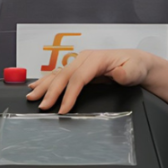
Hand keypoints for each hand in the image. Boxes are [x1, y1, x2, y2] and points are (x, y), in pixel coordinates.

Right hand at [24, 49, 157, 114]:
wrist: (136, 63)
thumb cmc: (135, 66)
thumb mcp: (135, 70)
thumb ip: (127, 73)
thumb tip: (118, 73)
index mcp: (96, 59)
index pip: (78, 78)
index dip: (69, 94)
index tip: (63, 109)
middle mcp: (84, 58)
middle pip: (64, 75)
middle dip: (51, 91)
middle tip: (42, 106)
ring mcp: (79, 62)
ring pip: (57, 73)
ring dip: (43, 85)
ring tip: (31, 96)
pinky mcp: (77, 68)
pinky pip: (59, 74)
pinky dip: (46, 81)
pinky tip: (35, 86)